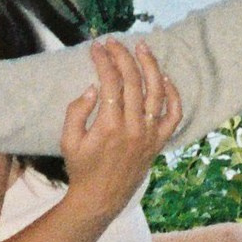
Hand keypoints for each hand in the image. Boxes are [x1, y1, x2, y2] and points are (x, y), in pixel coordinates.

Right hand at [61, 38, 181, 219]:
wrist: (100, 198)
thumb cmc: (81, 168)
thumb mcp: (68, 141)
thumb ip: (76, 112)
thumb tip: (93, 88)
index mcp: (109, 126)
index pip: (110, 82)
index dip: (104, 60)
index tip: (96, 46)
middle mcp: (133, 128)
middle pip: (133, 81)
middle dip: (123, 56)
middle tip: (114, 42)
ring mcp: (149, 135)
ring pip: (157, 92)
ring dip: (151, 66)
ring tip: (142, 47)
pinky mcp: (158, 142)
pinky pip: (173, 115)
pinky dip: (173, 95)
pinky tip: (165, 78)